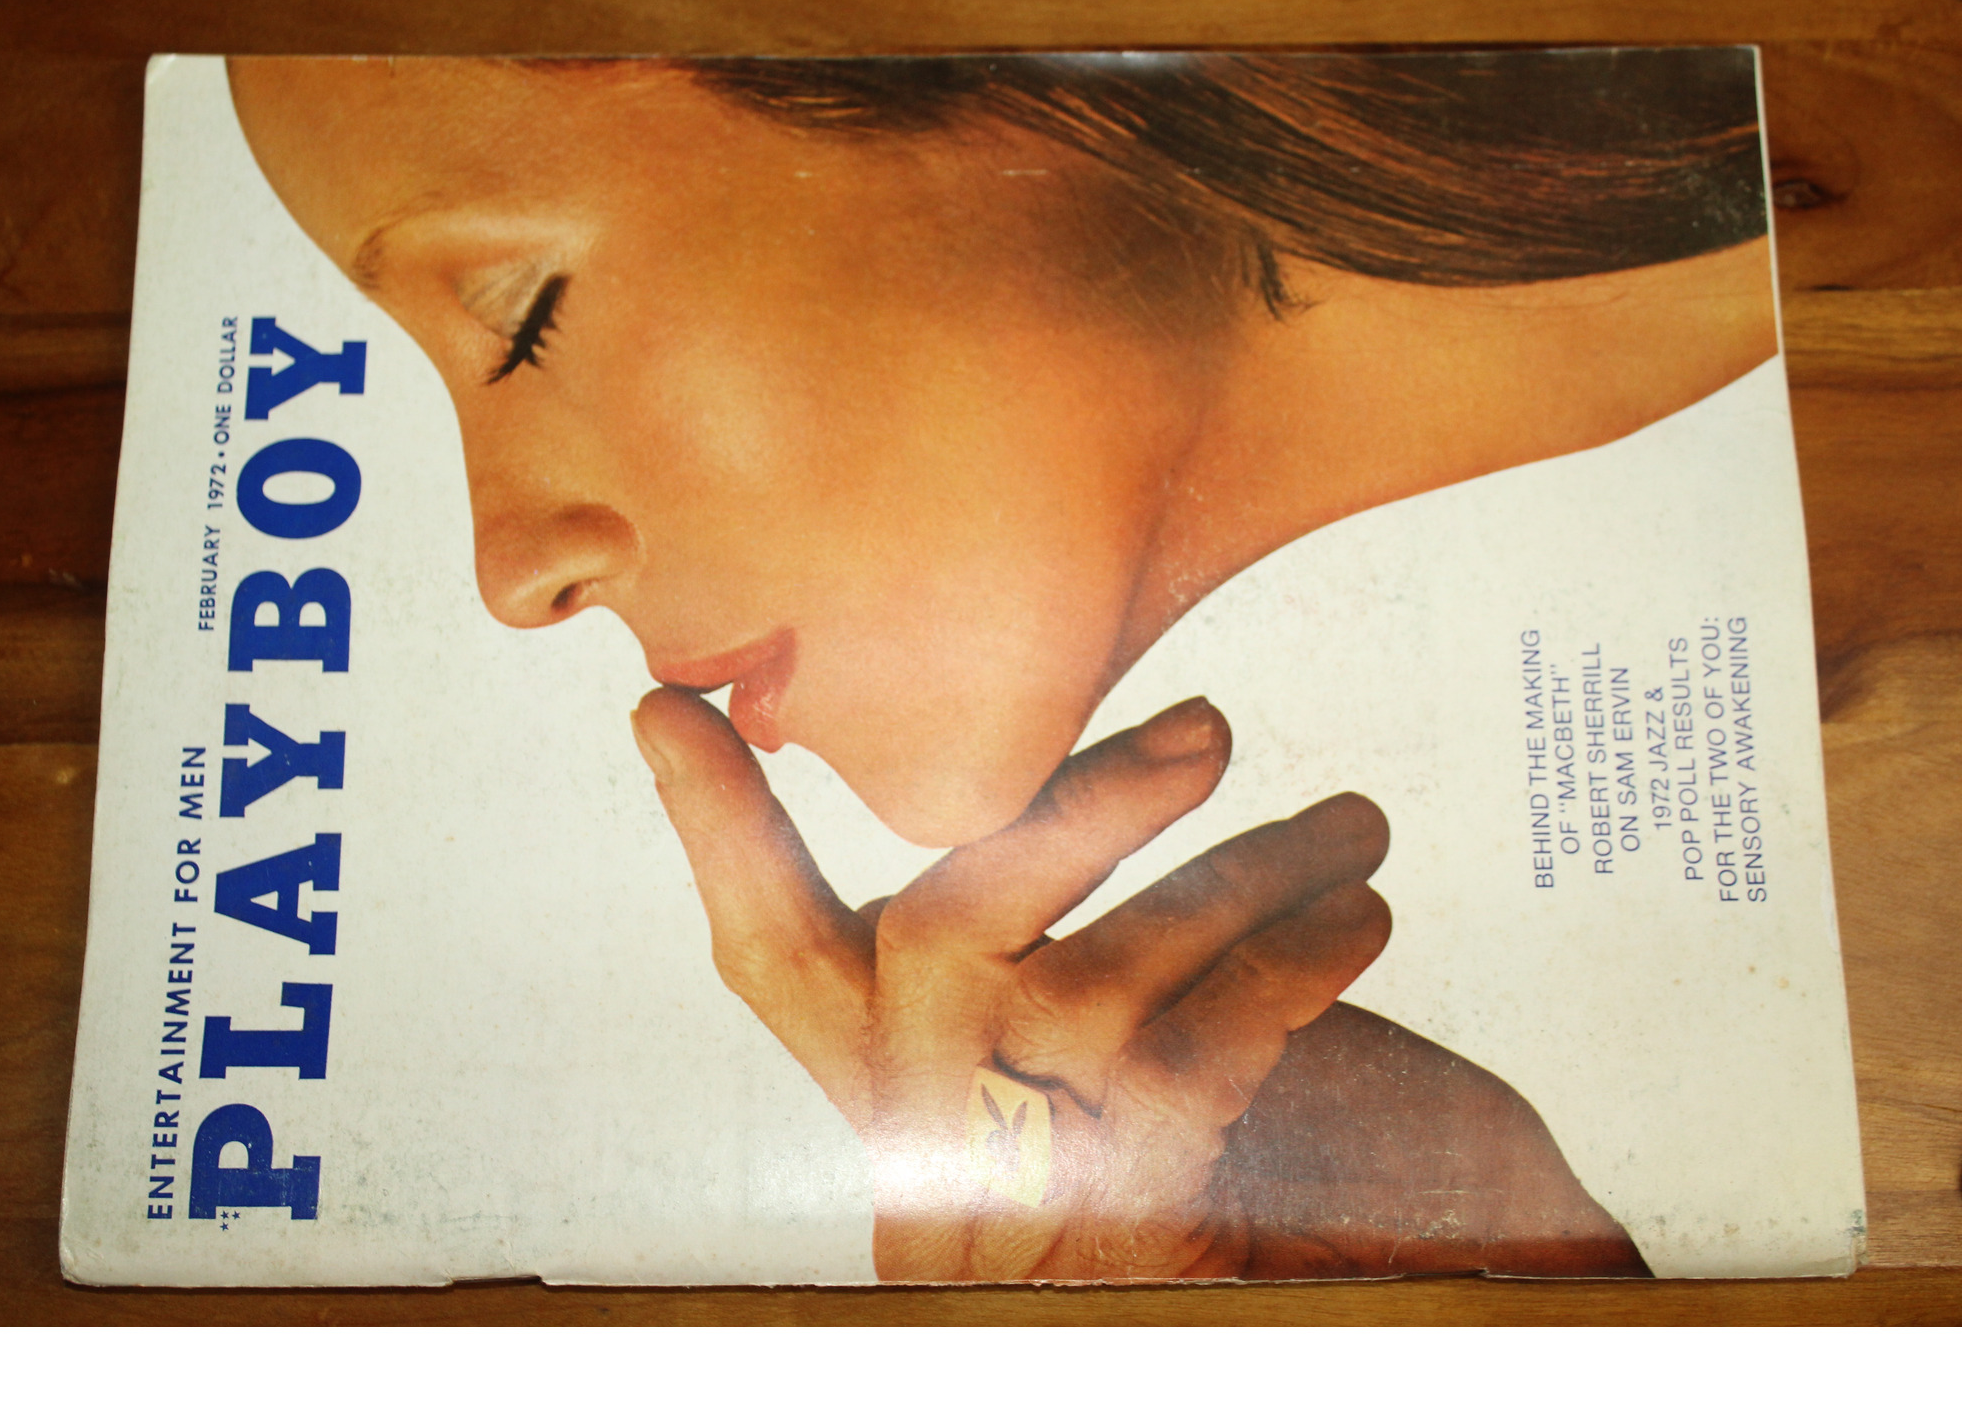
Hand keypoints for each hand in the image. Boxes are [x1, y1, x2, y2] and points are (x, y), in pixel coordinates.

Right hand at [631, 688, 1390, 1279]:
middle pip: (939, 936)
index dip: (718, 831)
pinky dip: (1306, 952)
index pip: (773, 957)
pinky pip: (1222, 1033)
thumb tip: (1082, 759)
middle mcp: (929, 1121)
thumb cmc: (1187, 1159)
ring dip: (1258, 872)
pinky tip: (1359, 913)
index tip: (664, 709)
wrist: (1292, 1315)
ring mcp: (1028, 1161)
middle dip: (1070, 809)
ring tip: (1353, 825)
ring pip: (1114, 973)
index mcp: (890, 1076)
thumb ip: (1042, 941)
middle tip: (1209, 730)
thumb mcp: (1087, 1040)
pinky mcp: (1145, 1190)